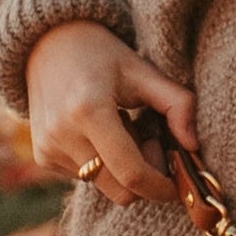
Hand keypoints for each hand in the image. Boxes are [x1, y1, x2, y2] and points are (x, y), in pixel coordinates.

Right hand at [26, 22, 197, 205]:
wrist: (49, 44)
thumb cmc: (103, 55)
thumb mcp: (144, 71)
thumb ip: (178, 104)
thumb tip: (193, 146)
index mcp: (89, 110)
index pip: (131, 173)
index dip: (161, 187)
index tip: (178, 183)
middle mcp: (62, 134)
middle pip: (120, 191)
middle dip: (145, 178)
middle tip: (150, 141)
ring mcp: (48, 148)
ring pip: (104, 185)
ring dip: (122, 167)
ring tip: (121, 128)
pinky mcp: (41, 155)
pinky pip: (85, 178)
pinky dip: (101, 163)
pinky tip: (98, 132)